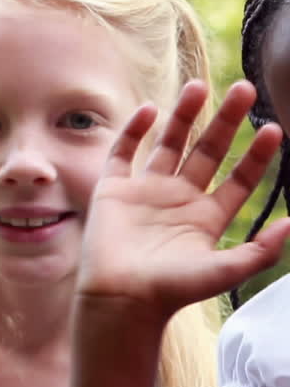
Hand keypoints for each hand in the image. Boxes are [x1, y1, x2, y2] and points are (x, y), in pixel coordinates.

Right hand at [78, 79, 289, 315]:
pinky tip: (150, 110)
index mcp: (206, 218)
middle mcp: (179, 200)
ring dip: (184, 115)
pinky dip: (134, 130)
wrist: (120, 300)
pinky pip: (124, 152)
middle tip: (245, 89)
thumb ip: (260, 251)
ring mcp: (146, 193)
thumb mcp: (223, 271)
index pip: (238, 179)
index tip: (273, 129)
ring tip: (200, 86)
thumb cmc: (170, 291)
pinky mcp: (113, 191)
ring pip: (168, 144)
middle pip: (207, 151)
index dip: (256, 155)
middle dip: (226, 121)